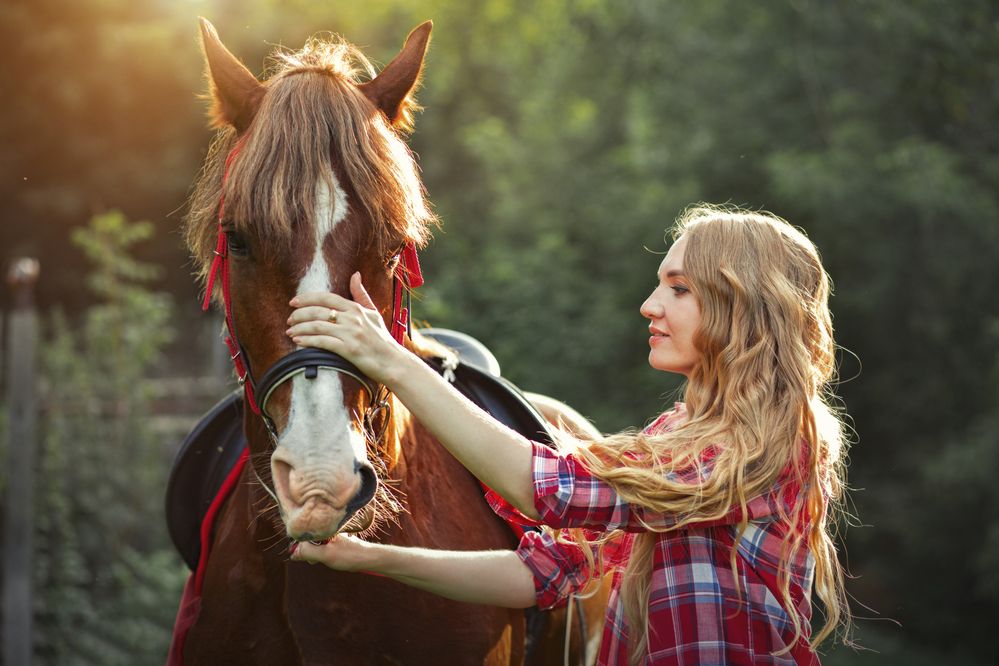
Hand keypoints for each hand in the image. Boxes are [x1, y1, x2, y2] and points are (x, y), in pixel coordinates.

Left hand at [287, 272, 406, 384]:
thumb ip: (361, 295)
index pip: (326, 298)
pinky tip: (298, 342)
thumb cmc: (382, 339)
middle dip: (299, 314)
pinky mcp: (349, 350)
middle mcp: (352, 319)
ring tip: (290, 332)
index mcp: (356, 308)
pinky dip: (308, 341)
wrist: (392, 362)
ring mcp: (350, 334)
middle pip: (318, 311)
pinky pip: (322, 342)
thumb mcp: (373, 313)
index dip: (307, 298)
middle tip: (289, 320)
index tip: (293, 302)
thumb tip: (355, 275)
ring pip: (317, 326)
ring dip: (300, 328)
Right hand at [289, 534, 377, 571]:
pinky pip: (321, 547)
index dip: (300, 547)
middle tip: (316, 560)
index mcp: (324, 528)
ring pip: (314, 545)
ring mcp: (331, 536)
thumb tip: (293, 553)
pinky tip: (329, 558)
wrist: (368, 558)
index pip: (303, 535)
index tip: (305, 556)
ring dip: (315, 554)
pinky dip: (321, 554)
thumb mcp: (325, 555)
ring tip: (324, 559)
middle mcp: (326, 530)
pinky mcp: (334, 542)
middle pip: (307, 540)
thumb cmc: (348, 555)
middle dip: (308, 552)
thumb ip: (308, 552)